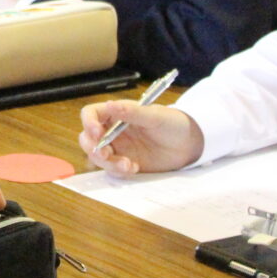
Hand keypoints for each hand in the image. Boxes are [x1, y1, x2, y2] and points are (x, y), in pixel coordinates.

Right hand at [78, 101, 203, 176]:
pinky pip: (111, 169)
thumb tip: (110, 105)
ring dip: (107, 163)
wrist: (188, 144)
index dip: (88, 123)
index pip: (91, 114)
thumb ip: (132, 112)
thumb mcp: (154, 115)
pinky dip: (118, 172)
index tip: (97, 133)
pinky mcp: (123, 162)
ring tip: (127, 166)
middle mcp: (111, 130)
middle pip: (88, 138)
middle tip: (106, 155)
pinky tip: (134, 168)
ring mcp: (117, 147)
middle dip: (93, 148)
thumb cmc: (172, 123)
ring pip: (97, 157)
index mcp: (116, 113)